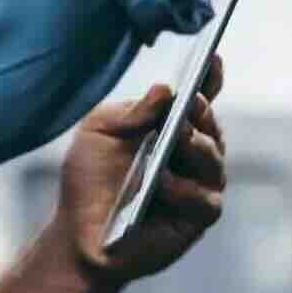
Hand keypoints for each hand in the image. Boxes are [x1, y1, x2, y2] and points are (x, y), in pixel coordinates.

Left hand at [51, 55, 227, 285]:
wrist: (78, 234)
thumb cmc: (89, 179)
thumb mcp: (98, 133)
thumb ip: (130, 113)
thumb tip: (164, 90)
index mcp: (171, 125)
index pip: (198, 98)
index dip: (209, 79)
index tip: (212, 59)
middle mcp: (192, 152)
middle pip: (210, 126)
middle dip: (203, 113)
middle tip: (191, 102)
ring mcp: (198, 185)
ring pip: (213, 159)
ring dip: (197, 146)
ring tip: (178, 135)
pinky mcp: (196, 218)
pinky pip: (203, 199)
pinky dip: (183, 189)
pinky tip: (162, 180)